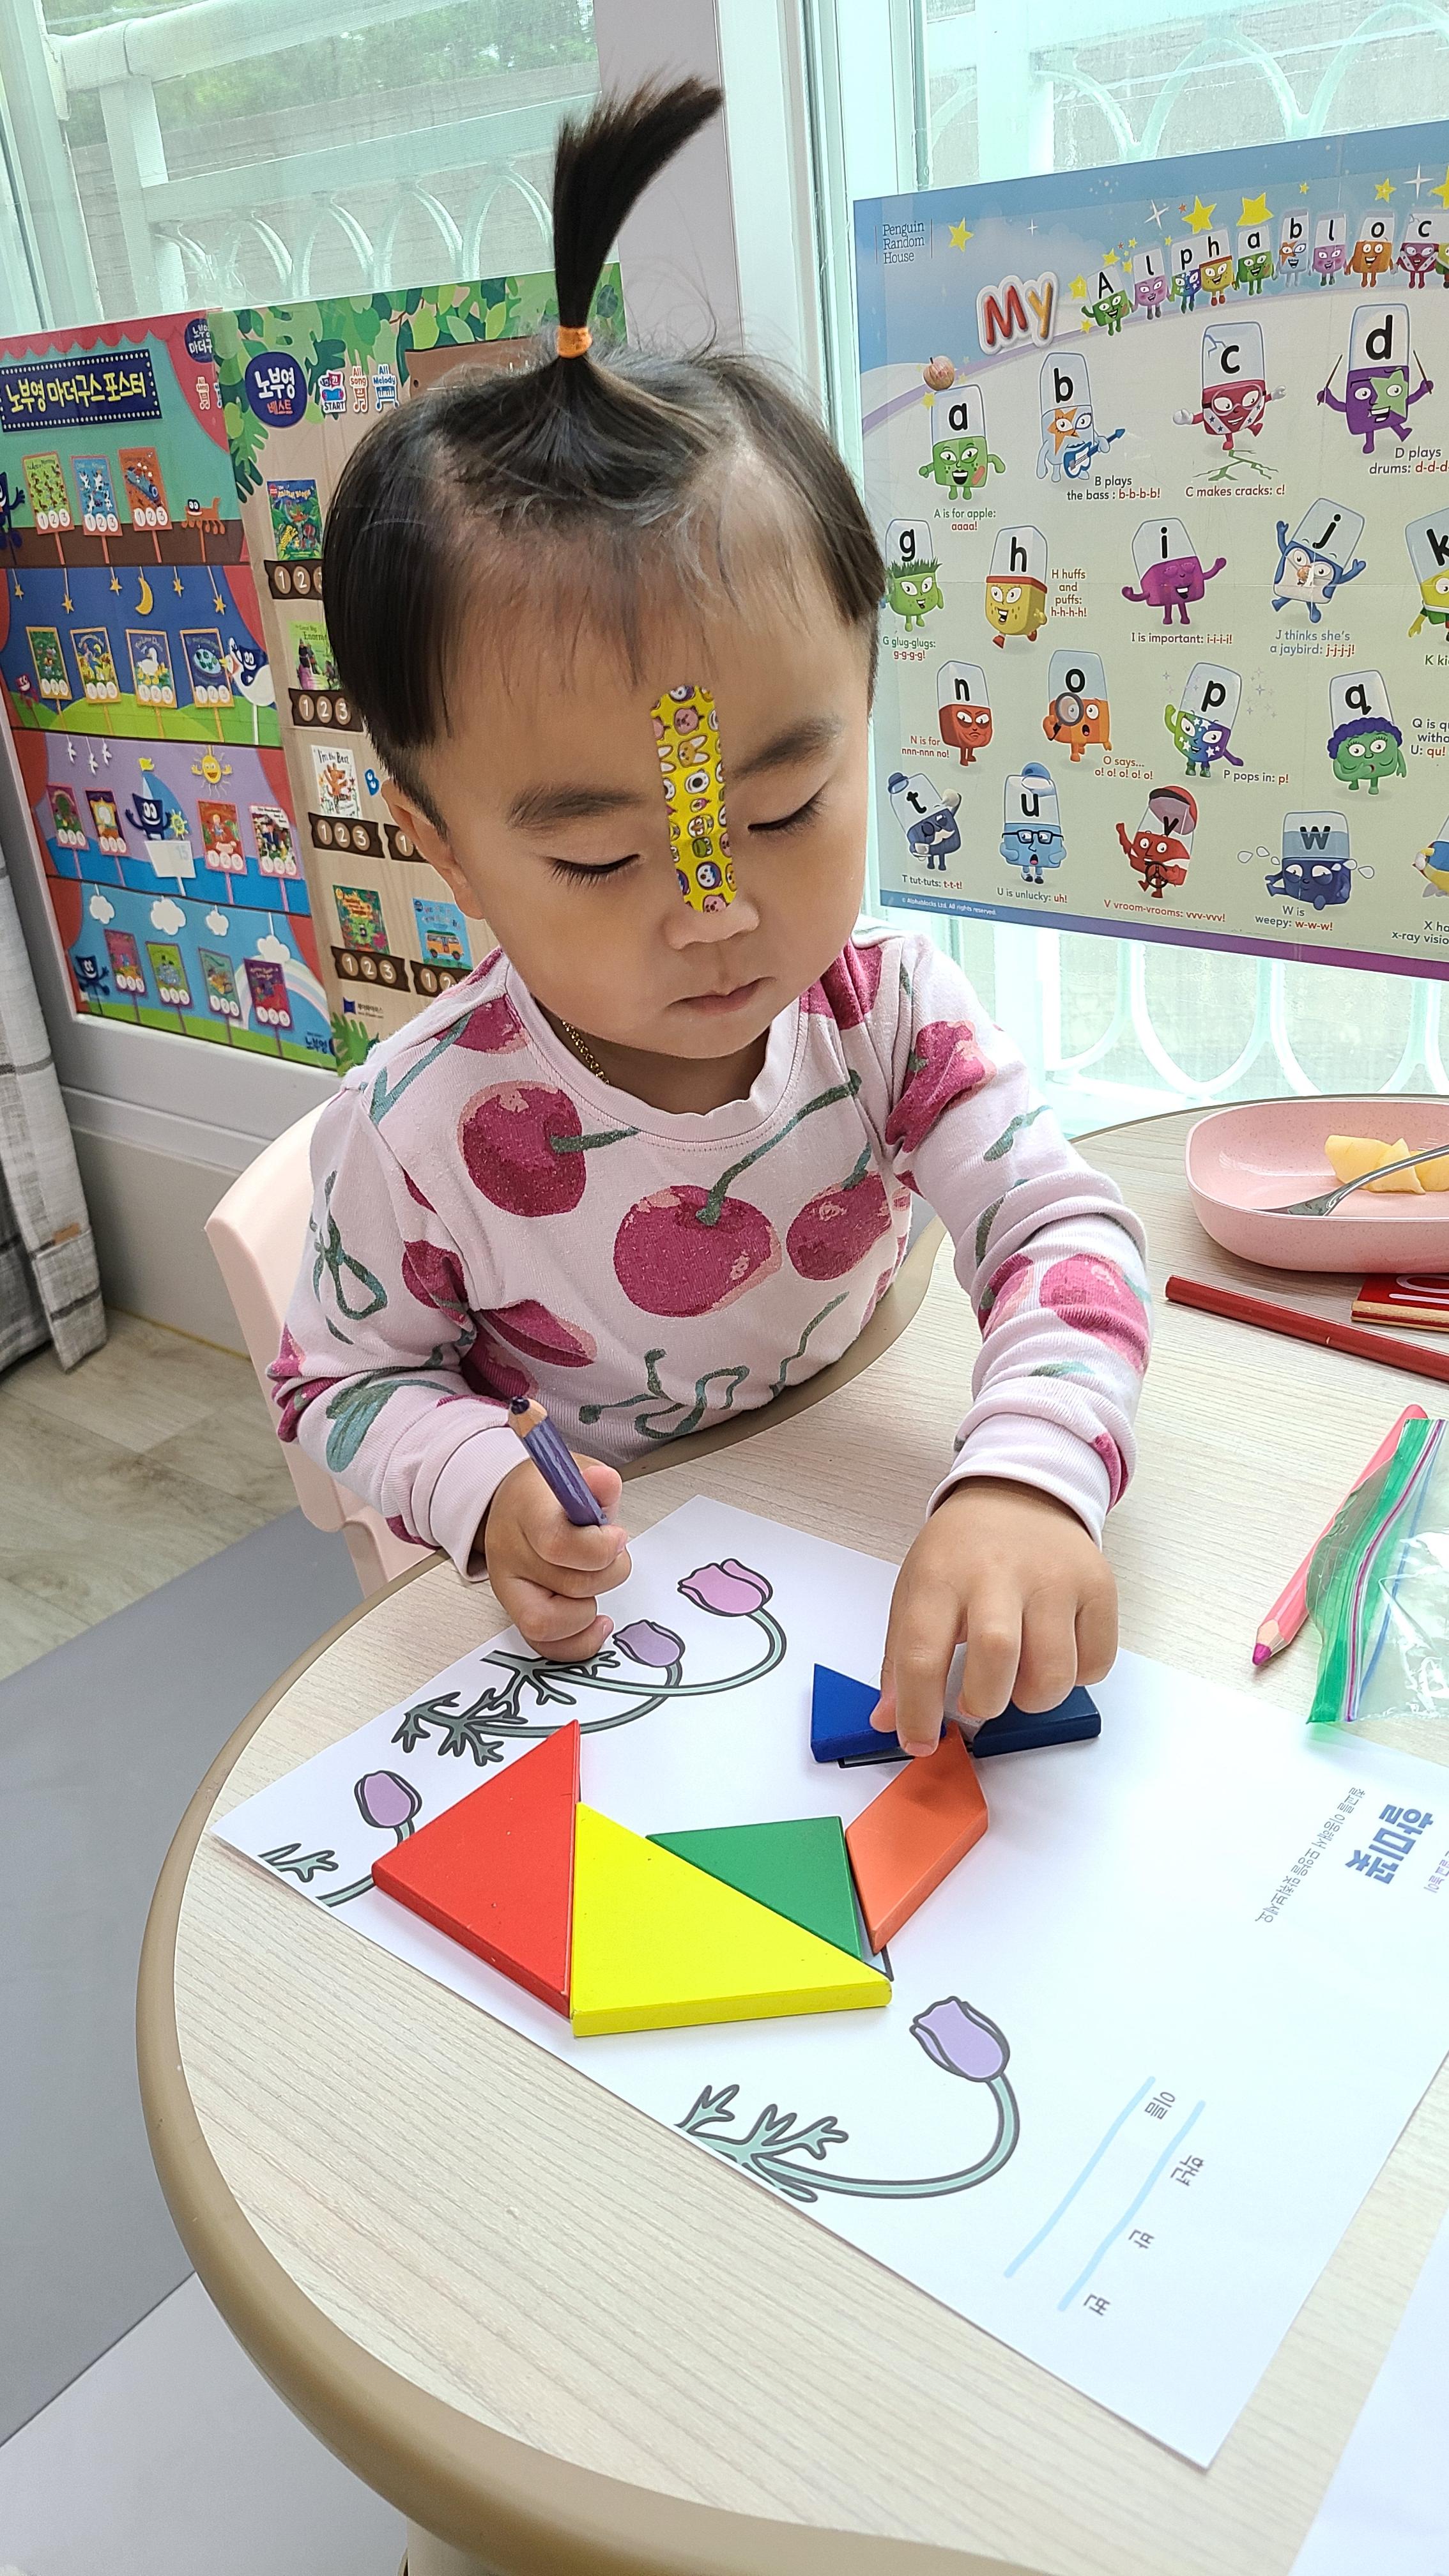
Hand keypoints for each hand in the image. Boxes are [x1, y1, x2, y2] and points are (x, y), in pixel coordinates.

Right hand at [482, 1454, 631, 1658]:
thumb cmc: (549, 1493)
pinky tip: (596, 1623)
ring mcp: (509, 1586)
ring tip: (597, 1580)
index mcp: (526, 1512)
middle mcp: (511, 1552)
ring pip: (551, 1622)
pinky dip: (576, 1642)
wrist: (516, 1504)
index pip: (555, 1543)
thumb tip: (604, 1482)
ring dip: (589, 1608)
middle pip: (567, 1584)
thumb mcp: (576, 1475)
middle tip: (612, 1553)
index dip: (597, 1549)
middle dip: (607, 1573)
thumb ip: (598, 1483)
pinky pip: (542, 1643)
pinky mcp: (514, 1610)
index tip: (617, 1537)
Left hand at [872, 1478, 1116, 1756]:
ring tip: (1018, 1679)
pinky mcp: (1097, 1586)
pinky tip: (1053, 1654)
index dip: (917, 1711)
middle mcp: (998, 1573)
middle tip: (977, 1702)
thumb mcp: (916, 1589)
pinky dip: (1076, 1677)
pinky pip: (1095, 1662)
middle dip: (984, 1701)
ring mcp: (1054, 1578)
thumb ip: (901, 1658)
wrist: (1019, 1492)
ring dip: (1033, 1698)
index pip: (921, 1654)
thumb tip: (890, 1722)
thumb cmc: (961, 1551)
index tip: (918, 1741)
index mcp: (940, 1576)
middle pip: (997, 1656)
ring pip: (1054, 1671)